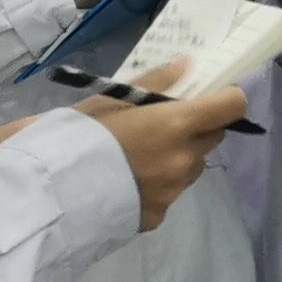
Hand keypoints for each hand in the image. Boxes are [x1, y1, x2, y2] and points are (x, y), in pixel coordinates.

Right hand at [83, 73, 250, 228]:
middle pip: (213, 137)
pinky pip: (169, 194)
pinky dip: (157, 186)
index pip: (233, 106)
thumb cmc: (79, 135)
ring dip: (179, 158)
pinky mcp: (158, 215)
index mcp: (177, 124)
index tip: (210, 97)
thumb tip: (189, 66)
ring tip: (138, 157)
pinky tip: (126, 182)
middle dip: (197, 129)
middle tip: (163, 126)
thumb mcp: (112, 98)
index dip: (226, 99)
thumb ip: (157, 81)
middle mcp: (184, 159)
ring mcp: (173, 191)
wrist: (48, 192)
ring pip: (192, 166)